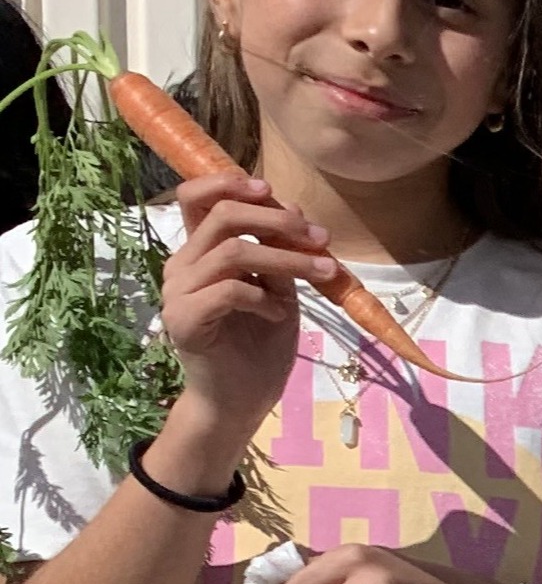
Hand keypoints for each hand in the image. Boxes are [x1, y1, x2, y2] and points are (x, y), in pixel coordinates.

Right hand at [161, 174, 333, 437]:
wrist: (242, 400)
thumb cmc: (259, 345)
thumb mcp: (279, 290)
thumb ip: (278, 253)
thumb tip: (294, 214)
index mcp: (199, 253)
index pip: (196, 198)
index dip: (229, 183)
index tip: (271, 190)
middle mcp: (181, 267)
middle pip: (221, 216)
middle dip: (276, 218)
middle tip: (317, 235)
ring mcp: (177, 294)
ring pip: (233, 252)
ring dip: (287, 258)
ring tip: (321, 272)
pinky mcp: (185, 322)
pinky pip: (229, 291)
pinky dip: (264, 298)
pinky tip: (280, 316)